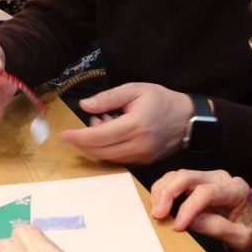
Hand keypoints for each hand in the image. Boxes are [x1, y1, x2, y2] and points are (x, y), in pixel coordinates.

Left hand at [58, 83, 192, 164]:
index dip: (78, 137)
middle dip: (82, 143)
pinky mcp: (144, 162)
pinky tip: (110, 133)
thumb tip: (84, 106)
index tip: (62, 135)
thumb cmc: (161, 100)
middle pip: (100, 151)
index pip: (99, 136)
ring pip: (108, 158)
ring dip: (95, 146)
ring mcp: (142, 156)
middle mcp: (139, 145)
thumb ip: (108, 98)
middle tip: (76, 131)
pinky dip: (107, 149)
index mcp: (136, 125)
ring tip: (100, 123)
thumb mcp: (135, 90)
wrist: (188, 118)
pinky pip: (118, 159)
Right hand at [150, 169, 251, 251]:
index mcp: (236, 189)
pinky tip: (158, 202)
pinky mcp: (198, 182)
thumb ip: (218, 228)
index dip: (188, 208)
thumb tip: (191, 221)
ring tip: (156, 210)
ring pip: (179, 175)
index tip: (177, 226)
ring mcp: (208, 177)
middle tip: (157, 214)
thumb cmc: (250, 232)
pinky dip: (164, 188)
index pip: (206, 193)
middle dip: (168, 193)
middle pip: (188, 176)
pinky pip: (176, 179)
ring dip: (163, 190)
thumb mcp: (241, 238)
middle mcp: (221, 178)